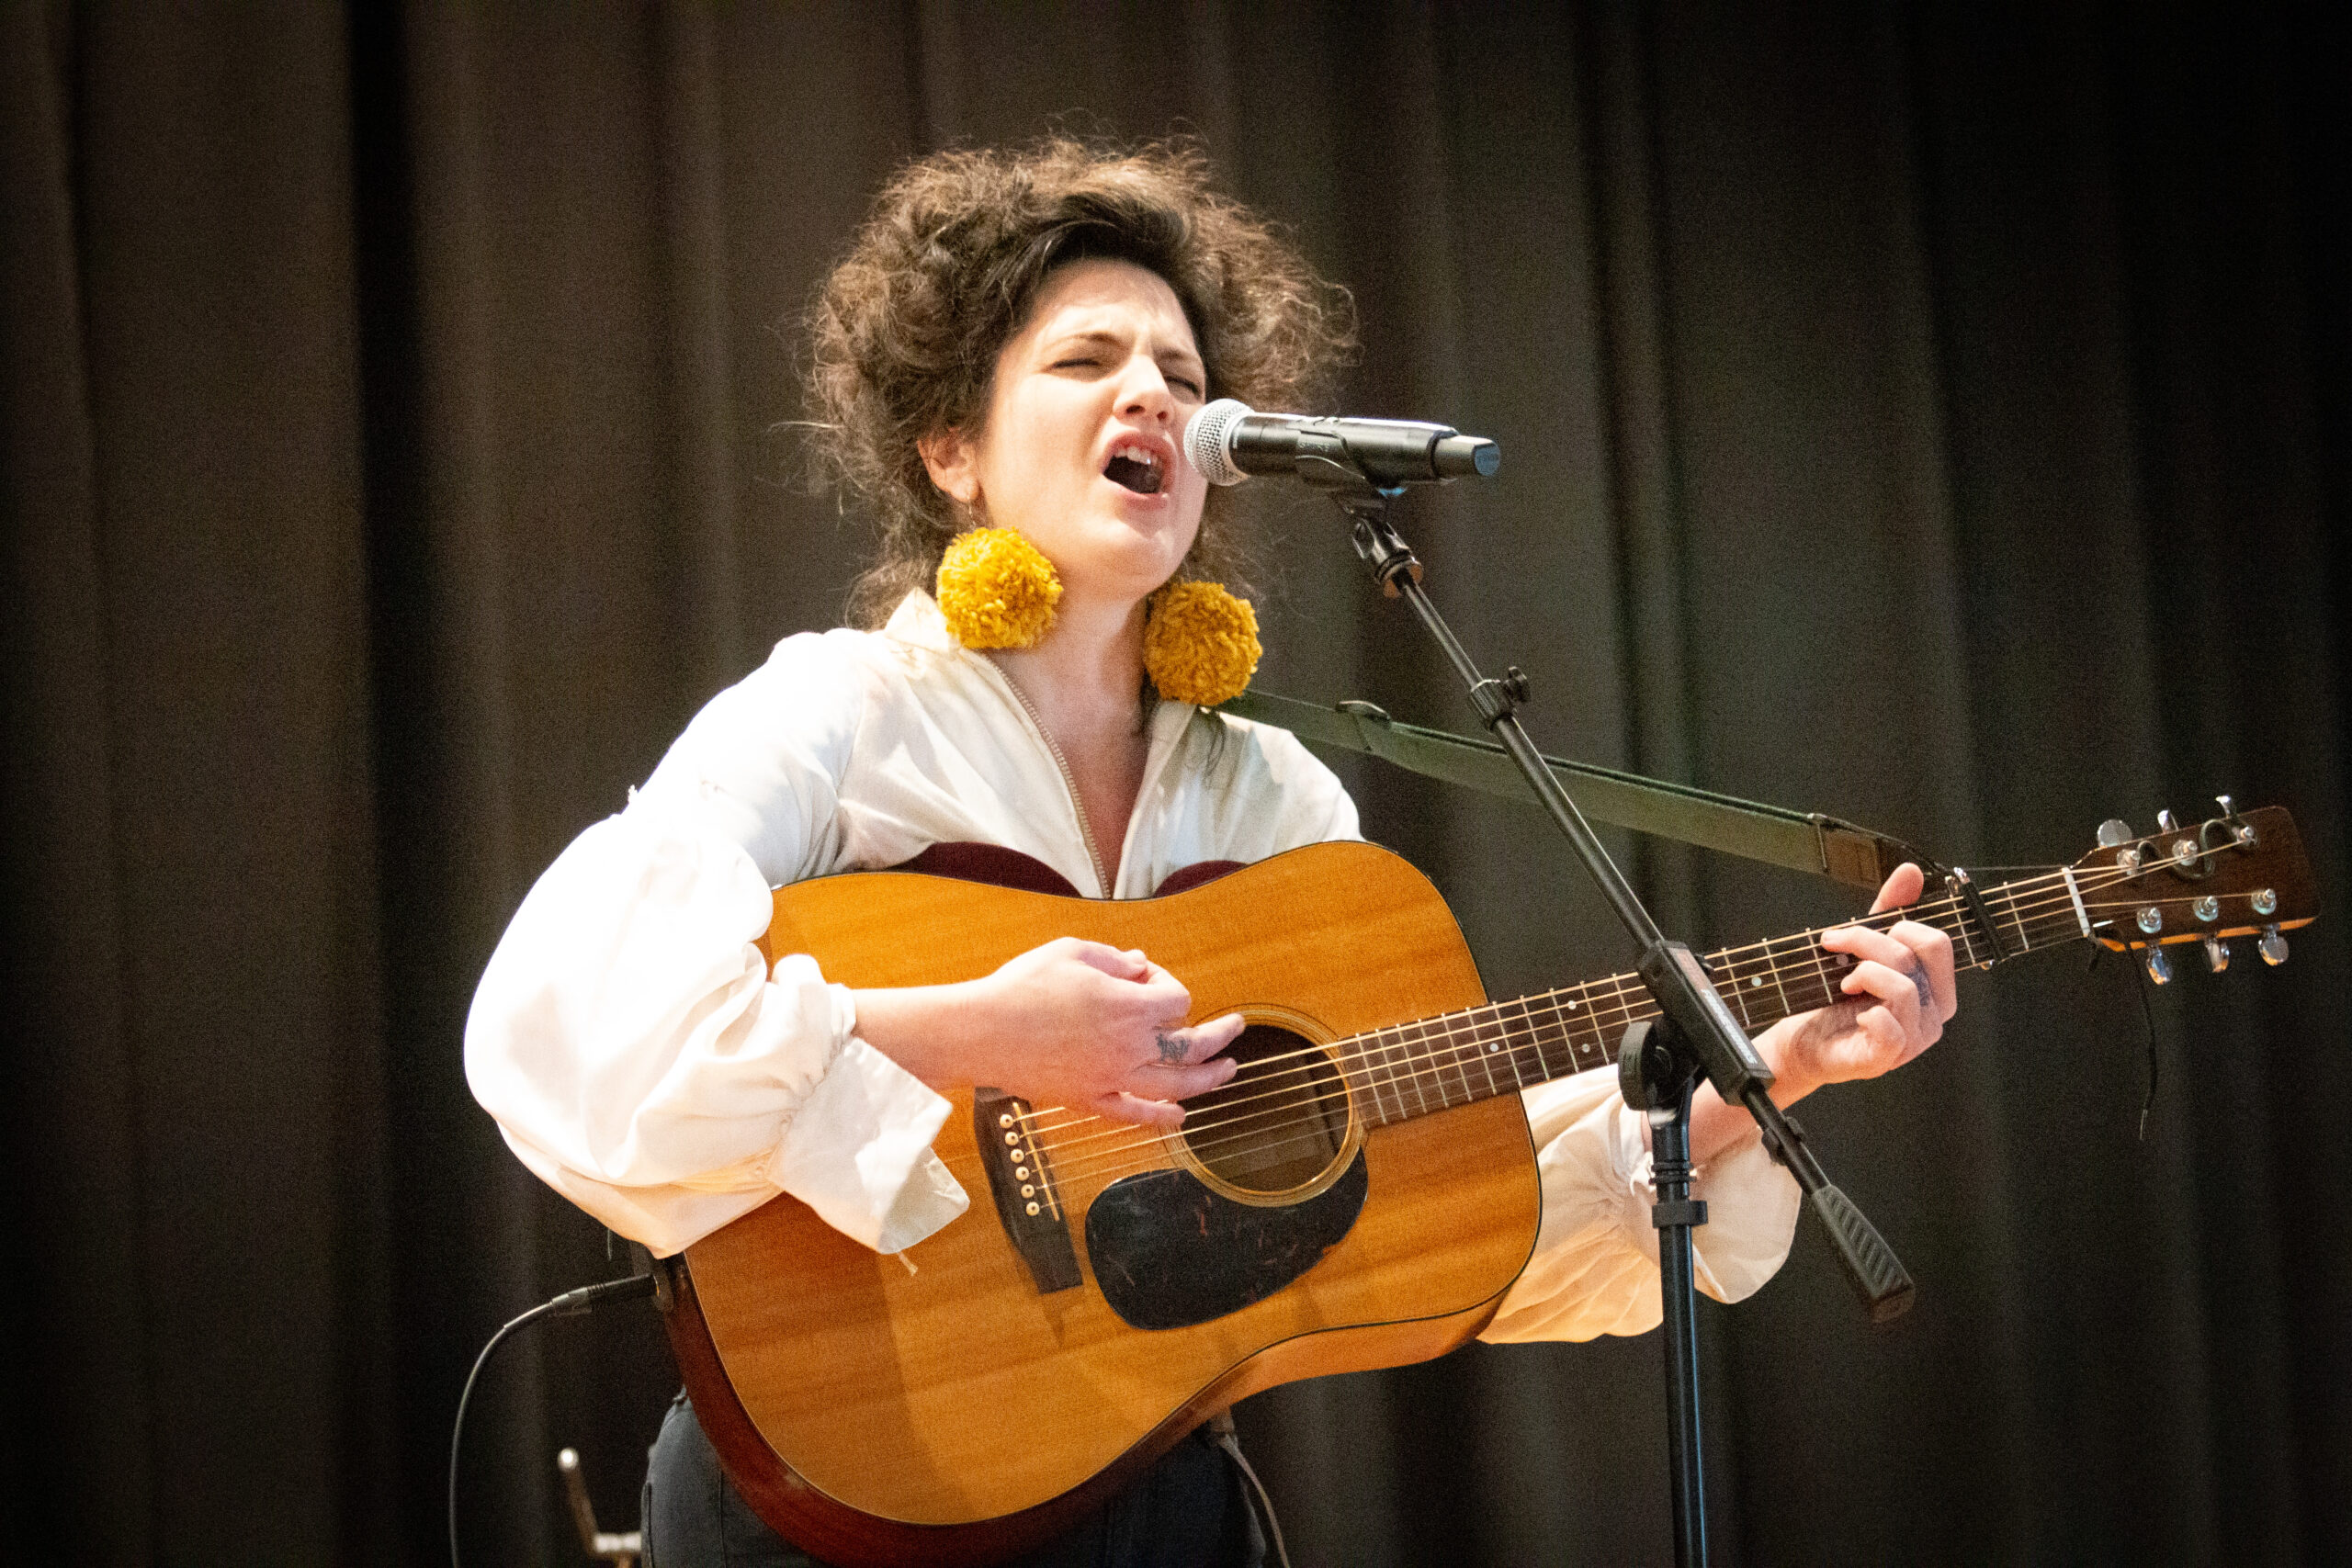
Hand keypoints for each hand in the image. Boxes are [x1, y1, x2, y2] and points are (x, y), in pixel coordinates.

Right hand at [853, 938, 1243, 1128]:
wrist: (979, 1031)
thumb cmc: (1021, 986)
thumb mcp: (1070, 952)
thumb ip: (1114, 959)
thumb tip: (1141, 966)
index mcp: (1127, 1006)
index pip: (1177, 1000)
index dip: (1169, 985)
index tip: (1146, 977)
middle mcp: (1128, 1047)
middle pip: (1190, 1046)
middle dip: (1218, 1036)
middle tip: (1235, 1029)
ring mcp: (1111, 1078)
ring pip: (1173, 1087)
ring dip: (1206, 1079)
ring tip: (1227, 1073)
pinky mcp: (1089, 1100)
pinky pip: (1133, 1115)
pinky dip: (1160, 1118)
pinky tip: (1180, 1118)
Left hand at [1751, 861, 1956, 1102]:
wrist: (1804, 1041)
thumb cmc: (1837, 999)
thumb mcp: (1862, 950)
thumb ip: (1888, 913)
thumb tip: (1911, 873)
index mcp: (1935, 988)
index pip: (1938, 943)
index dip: (1897, 926)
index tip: (1856, 929)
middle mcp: (1932, 1016)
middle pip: (1916, 958)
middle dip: (1868, 941)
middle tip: (1836, 945)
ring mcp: (1913, 1041)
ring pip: (1903, 988)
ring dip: (1862, 973)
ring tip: (1843, 982)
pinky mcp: (1886, 1059)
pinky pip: (1892, 1031)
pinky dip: (1867, 1014)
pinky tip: (1852, 1011)